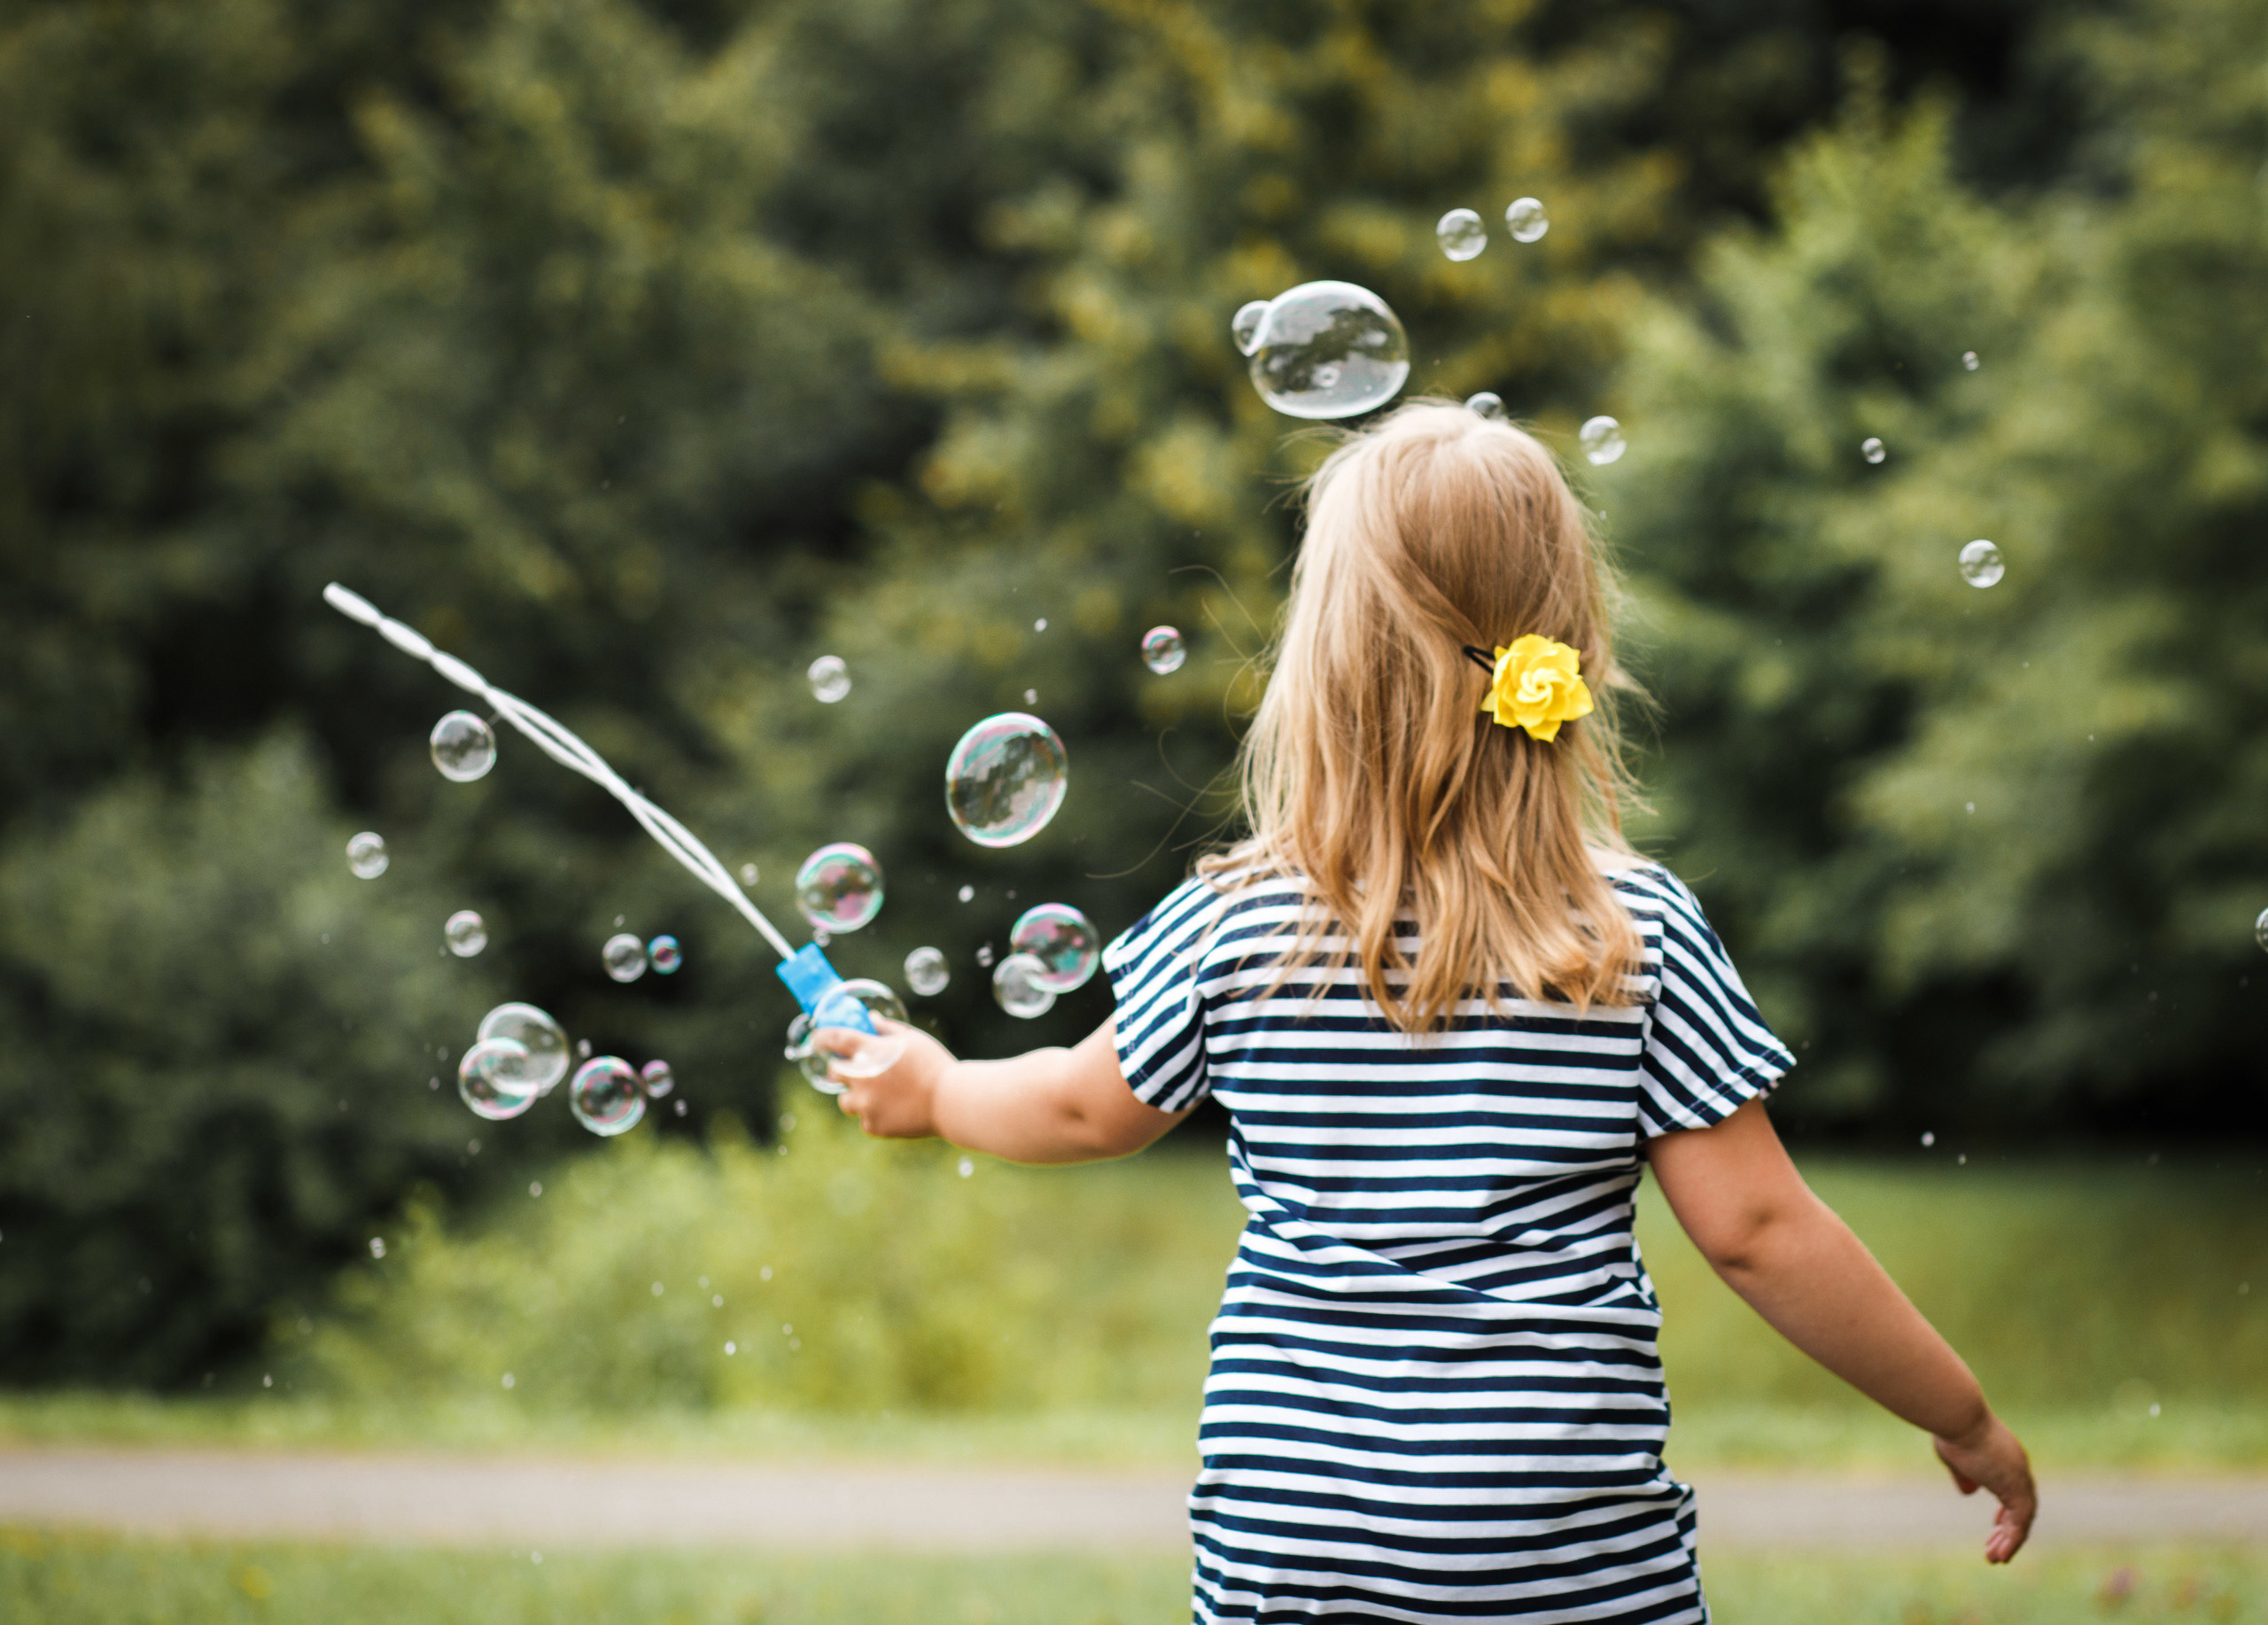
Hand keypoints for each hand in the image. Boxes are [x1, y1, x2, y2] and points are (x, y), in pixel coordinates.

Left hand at [820, 1019, 956, 1139]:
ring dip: (857, 1096)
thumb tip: (870, 1019)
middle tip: (859, 1070)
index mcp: (870, 1052)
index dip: (822, 1037)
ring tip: (882, 1095)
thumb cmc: (934, 1066)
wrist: (950, 1102)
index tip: (818, 1039)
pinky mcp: (873, 1125)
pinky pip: (865, 1119)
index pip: (834, 1039)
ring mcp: (865, 1104)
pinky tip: (895, 1109)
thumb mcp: (912, 1039)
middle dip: (842, 1070)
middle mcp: (861, 1078)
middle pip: (834, 1072)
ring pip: (847, 1101)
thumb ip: (887, 1029)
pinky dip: (874, 1115)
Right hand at [1933, 1411, 2035, 1562]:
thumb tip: (1968, 1492)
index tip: (1996, 1526)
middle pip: (2021, 1506)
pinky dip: (2013, 1540)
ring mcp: (2020, 1477)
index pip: (2014, 1489)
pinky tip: (2000, 1554)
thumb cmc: (1951, 1429)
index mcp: (2005, 1456)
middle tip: (1994, 1550)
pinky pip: (2020, 1523)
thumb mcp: (1954, 1456)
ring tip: (1994, 1559)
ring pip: (2022, 1518)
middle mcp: (2018, 1467)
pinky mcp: (2017, 1488)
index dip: (2006, 1510)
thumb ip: (1963, 1474)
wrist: (1958, 1416)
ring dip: (2009, 1540)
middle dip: (2007, 1529)